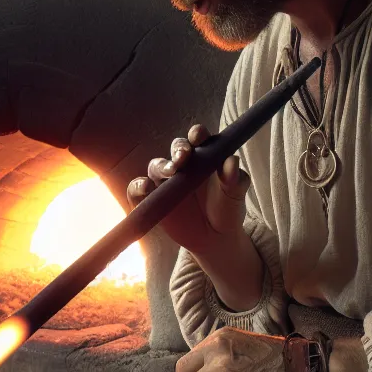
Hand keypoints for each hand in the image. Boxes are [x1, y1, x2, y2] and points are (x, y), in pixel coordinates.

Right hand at [126, 124, 249, 256]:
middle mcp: (182, 165)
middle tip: (183, 157)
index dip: (196, 134)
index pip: (198, 139)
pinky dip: (137, 187)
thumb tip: (232, 160)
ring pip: (156, 166)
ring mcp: (165, 182)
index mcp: (204, 157)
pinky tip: (144, 187)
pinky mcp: (152, 199)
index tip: (198, 136)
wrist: (215, 238)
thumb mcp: (235, 195)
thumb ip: (235, 178)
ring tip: (170, 173)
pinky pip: (138, 191)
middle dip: (178, 149)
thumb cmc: (227, 210)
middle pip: (176, 149)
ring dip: (160, 166)